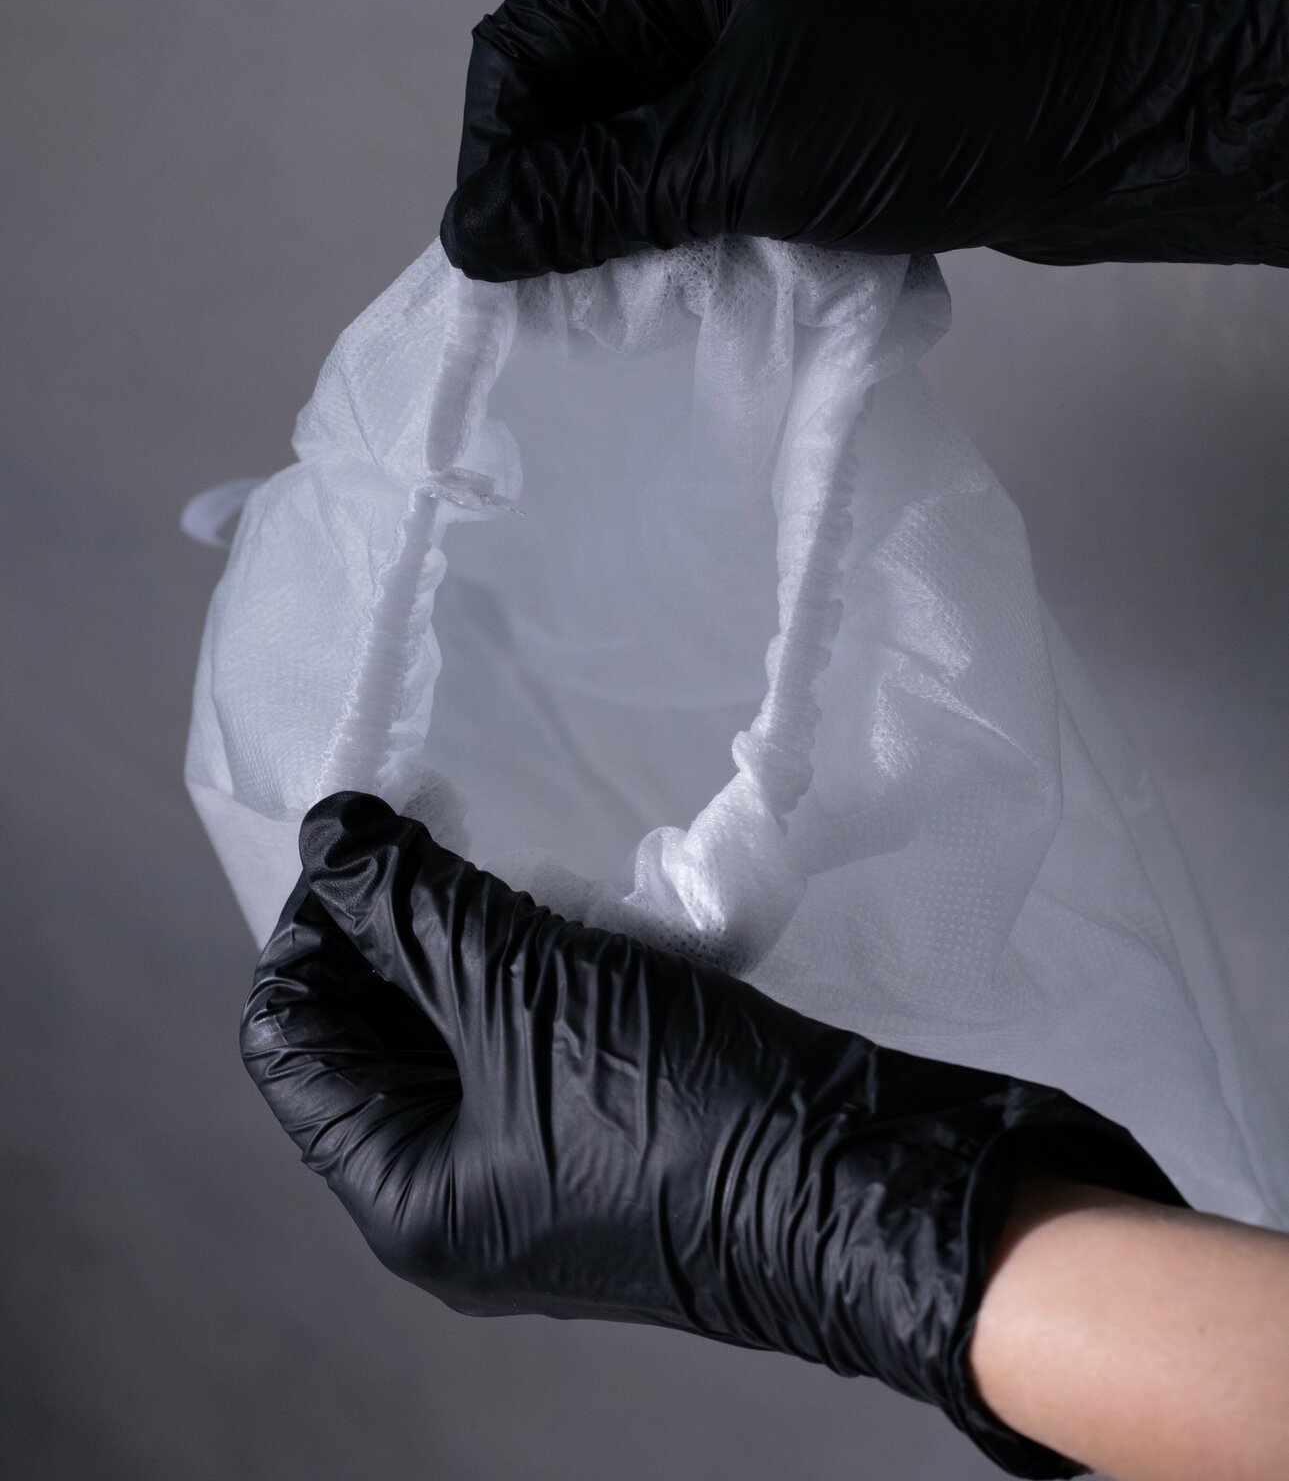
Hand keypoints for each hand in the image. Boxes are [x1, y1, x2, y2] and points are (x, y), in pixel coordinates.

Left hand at [242, 791, 1178, 1476]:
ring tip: (487, 846)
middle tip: (423, 820)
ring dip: (462, 934)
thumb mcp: (523, 992)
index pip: (288, 1041)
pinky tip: (557, 893)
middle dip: (388, 924)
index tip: (360, 833)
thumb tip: (329, 835)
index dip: (309, 927)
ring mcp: (537, 1165)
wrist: (863, 1177)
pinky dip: (528, 960)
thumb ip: (415, 909)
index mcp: (404, 1195)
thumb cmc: (672, 1104)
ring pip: (455, 1025)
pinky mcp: (612, 1126)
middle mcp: (456, 1193)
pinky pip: (531, 1032)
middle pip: (368, 1032)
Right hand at [439, 0, 1049, 279]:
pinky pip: (688, 161)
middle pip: (568, 96)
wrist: (1091, 126)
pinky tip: (681, 281)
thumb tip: (467, 237)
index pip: (522, 48)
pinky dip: (674, 222)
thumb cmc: (919, 114)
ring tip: (624, 301)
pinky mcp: (782, 99)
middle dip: (556, 195)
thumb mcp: (736, 157)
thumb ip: (594, 196)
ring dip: (616, 220)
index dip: (499, 158)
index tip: (502, 265)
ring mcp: (742, 36)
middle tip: (562, 301)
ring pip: (625, 139)